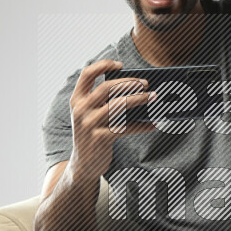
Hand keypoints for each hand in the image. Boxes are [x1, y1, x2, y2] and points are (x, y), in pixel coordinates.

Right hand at [68, 59, 156, 179]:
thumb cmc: (92, 135)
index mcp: (77, 100)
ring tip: (153, 97)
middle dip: (129, 82)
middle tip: (145, 83)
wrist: (83, 165)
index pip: (87, 74)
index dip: (103, 65)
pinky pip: (126, 127)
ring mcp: (90, 124)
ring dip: (139, 99)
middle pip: (106, 87)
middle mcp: (81, 110)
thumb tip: (135, 88)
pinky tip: (154, 123)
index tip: (121, 65)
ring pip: (118, 105)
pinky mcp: (101, 138)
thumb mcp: (90, 116)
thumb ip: (102, 102)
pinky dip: (142, 125)